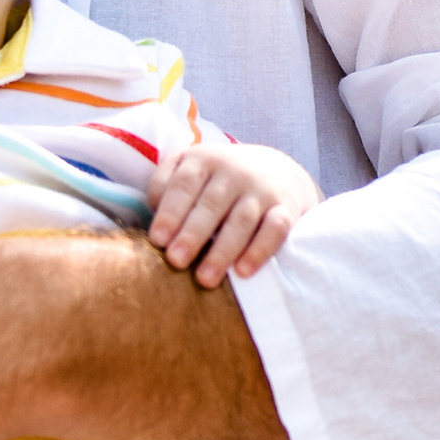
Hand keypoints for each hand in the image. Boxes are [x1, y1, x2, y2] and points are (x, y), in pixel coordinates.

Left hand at [147, 141, 320, 286]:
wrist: (277, 170)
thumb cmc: (217, 178)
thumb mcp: (189, 167)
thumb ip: (165, 185)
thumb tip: (154, 214)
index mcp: (204, 160)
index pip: (184, 185)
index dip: (170, 212)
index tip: (157, 240)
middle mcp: (234, 171)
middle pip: (211, 205)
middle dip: (193, 234)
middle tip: (176, 261)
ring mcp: (262, 190)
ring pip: (242, 220)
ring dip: (223, 251)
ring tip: (205, 279)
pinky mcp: (286, 208)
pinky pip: (276, 229)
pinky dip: (261, 250)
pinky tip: (244, 272)